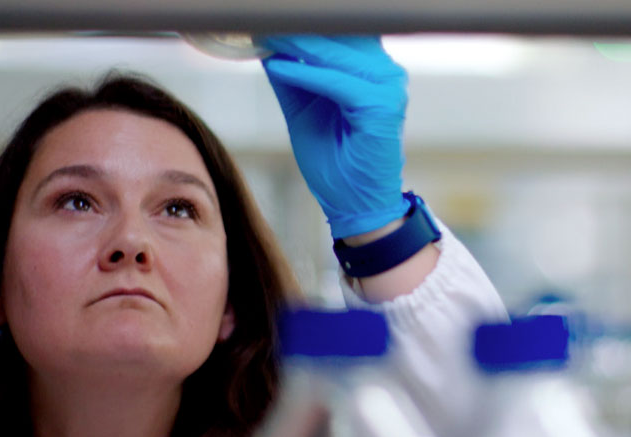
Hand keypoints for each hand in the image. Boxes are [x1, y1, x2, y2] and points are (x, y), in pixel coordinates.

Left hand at [261, 35, 410, 238]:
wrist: (357, 206)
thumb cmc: (335, 162)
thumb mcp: (304, 111)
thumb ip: (292, 78)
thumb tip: (267, 46)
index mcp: (373, 71)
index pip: (340, 31)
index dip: (305, 23)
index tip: (267, 19)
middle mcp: (386, 73)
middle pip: (341, 34)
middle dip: (297, 27)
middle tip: (259, 22)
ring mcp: (388, 88)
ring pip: (337, 53)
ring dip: (297, 43)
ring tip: (263, 35)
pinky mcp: (381, 107)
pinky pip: (337, 83)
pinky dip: (306, 74)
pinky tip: (277, 66)